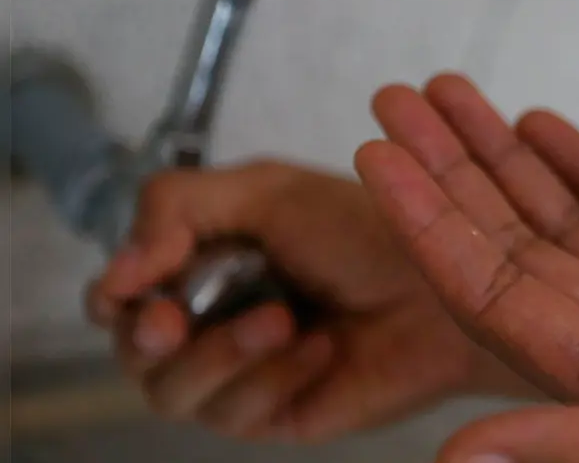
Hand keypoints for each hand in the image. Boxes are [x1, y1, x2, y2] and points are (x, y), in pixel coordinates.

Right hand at [87, 162, 517, 441]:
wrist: (440, 284)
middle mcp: (216, 319)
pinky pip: (236, 414)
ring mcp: (244, 371)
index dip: (113, 293)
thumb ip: (176, 206)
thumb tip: (118, 270)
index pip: (121, 292)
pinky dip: (271, 377)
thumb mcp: (267, 189)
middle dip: (150, 336)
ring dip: (217, 355)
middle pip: (133, 352)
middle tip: (173, 321)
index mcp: (206, 262)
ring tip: (278, 320)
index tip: (129, 288)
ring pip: (172, 392)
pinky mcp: (278, 411)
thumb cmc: (364, 230)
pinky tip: (320, 347)